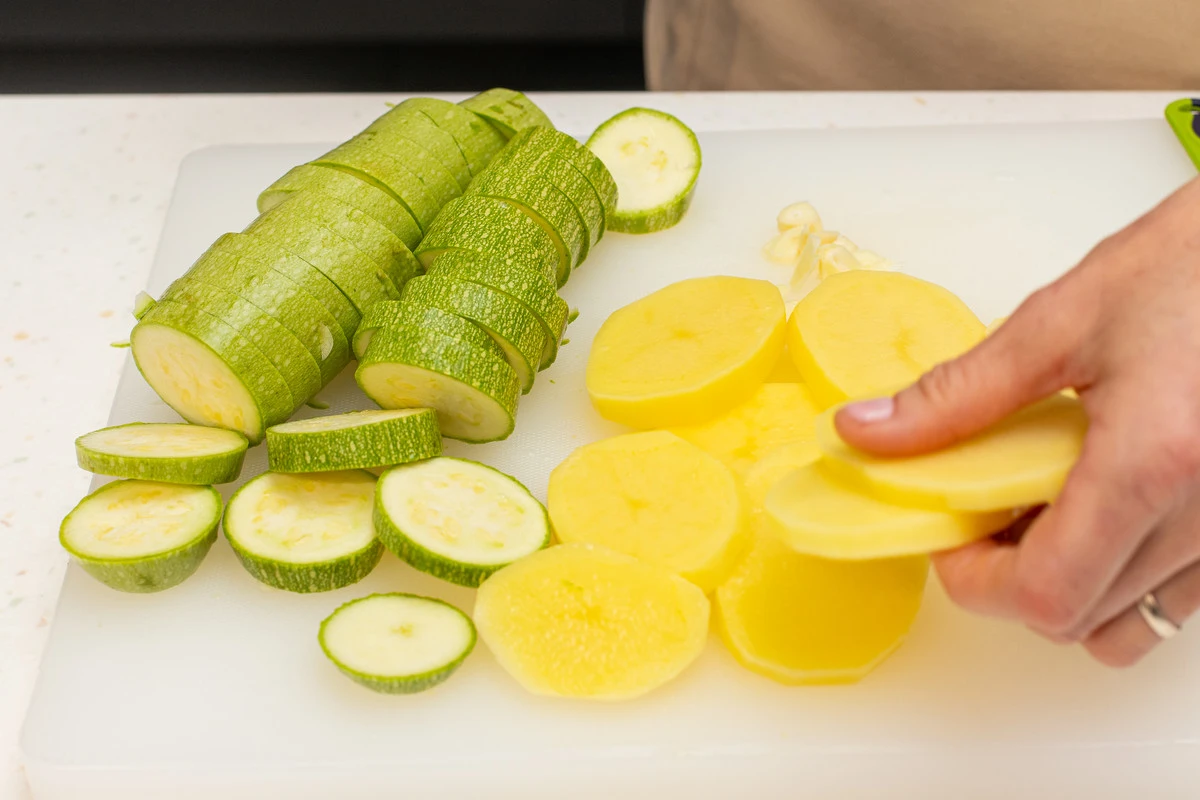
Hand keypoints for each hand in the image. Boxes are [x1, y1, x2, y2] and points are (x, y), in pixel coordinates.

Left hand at [834, 176, 1199, 666]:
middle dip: (1010, 581)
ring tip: (1043, 504)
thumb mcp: (1060, 321)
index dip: (974, 580)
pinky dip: (1122, 576)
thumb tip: (865, 432)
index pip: (1045, 594)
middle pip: (1081, 621)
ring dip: (1068, 587)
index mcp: (1154, 462)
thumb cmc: (1193, 267)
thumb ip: (957, 393)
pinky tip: (1100, 504)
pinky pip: (1177, 597)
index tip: (944, 533)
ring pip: (1131, 625)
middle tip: (983, 508)